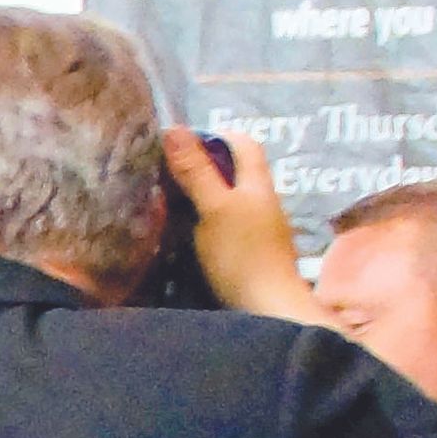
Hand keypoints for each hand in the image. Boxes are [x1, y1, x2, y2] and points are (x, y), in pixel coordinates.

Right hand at [163, 128, 321, 321]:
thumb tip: (174, 129)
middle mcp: (263, 201)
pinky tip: (187, 237)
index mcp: (257, 183)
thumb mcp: (214, 208)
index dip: (216, 137)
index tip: (182, 146)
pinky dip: (206, 224)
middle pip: (236, 172)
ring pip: (230, 201)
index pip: (243, 144)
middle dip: (205, 169)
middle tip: (167, 176)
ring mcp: (259, 230)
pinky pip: (227, 227)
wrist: (269, 308)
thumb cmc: (242, 255)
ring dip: (203, 198)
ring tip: (170, 206)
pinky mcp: (251, 255)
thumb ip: (195, 172)